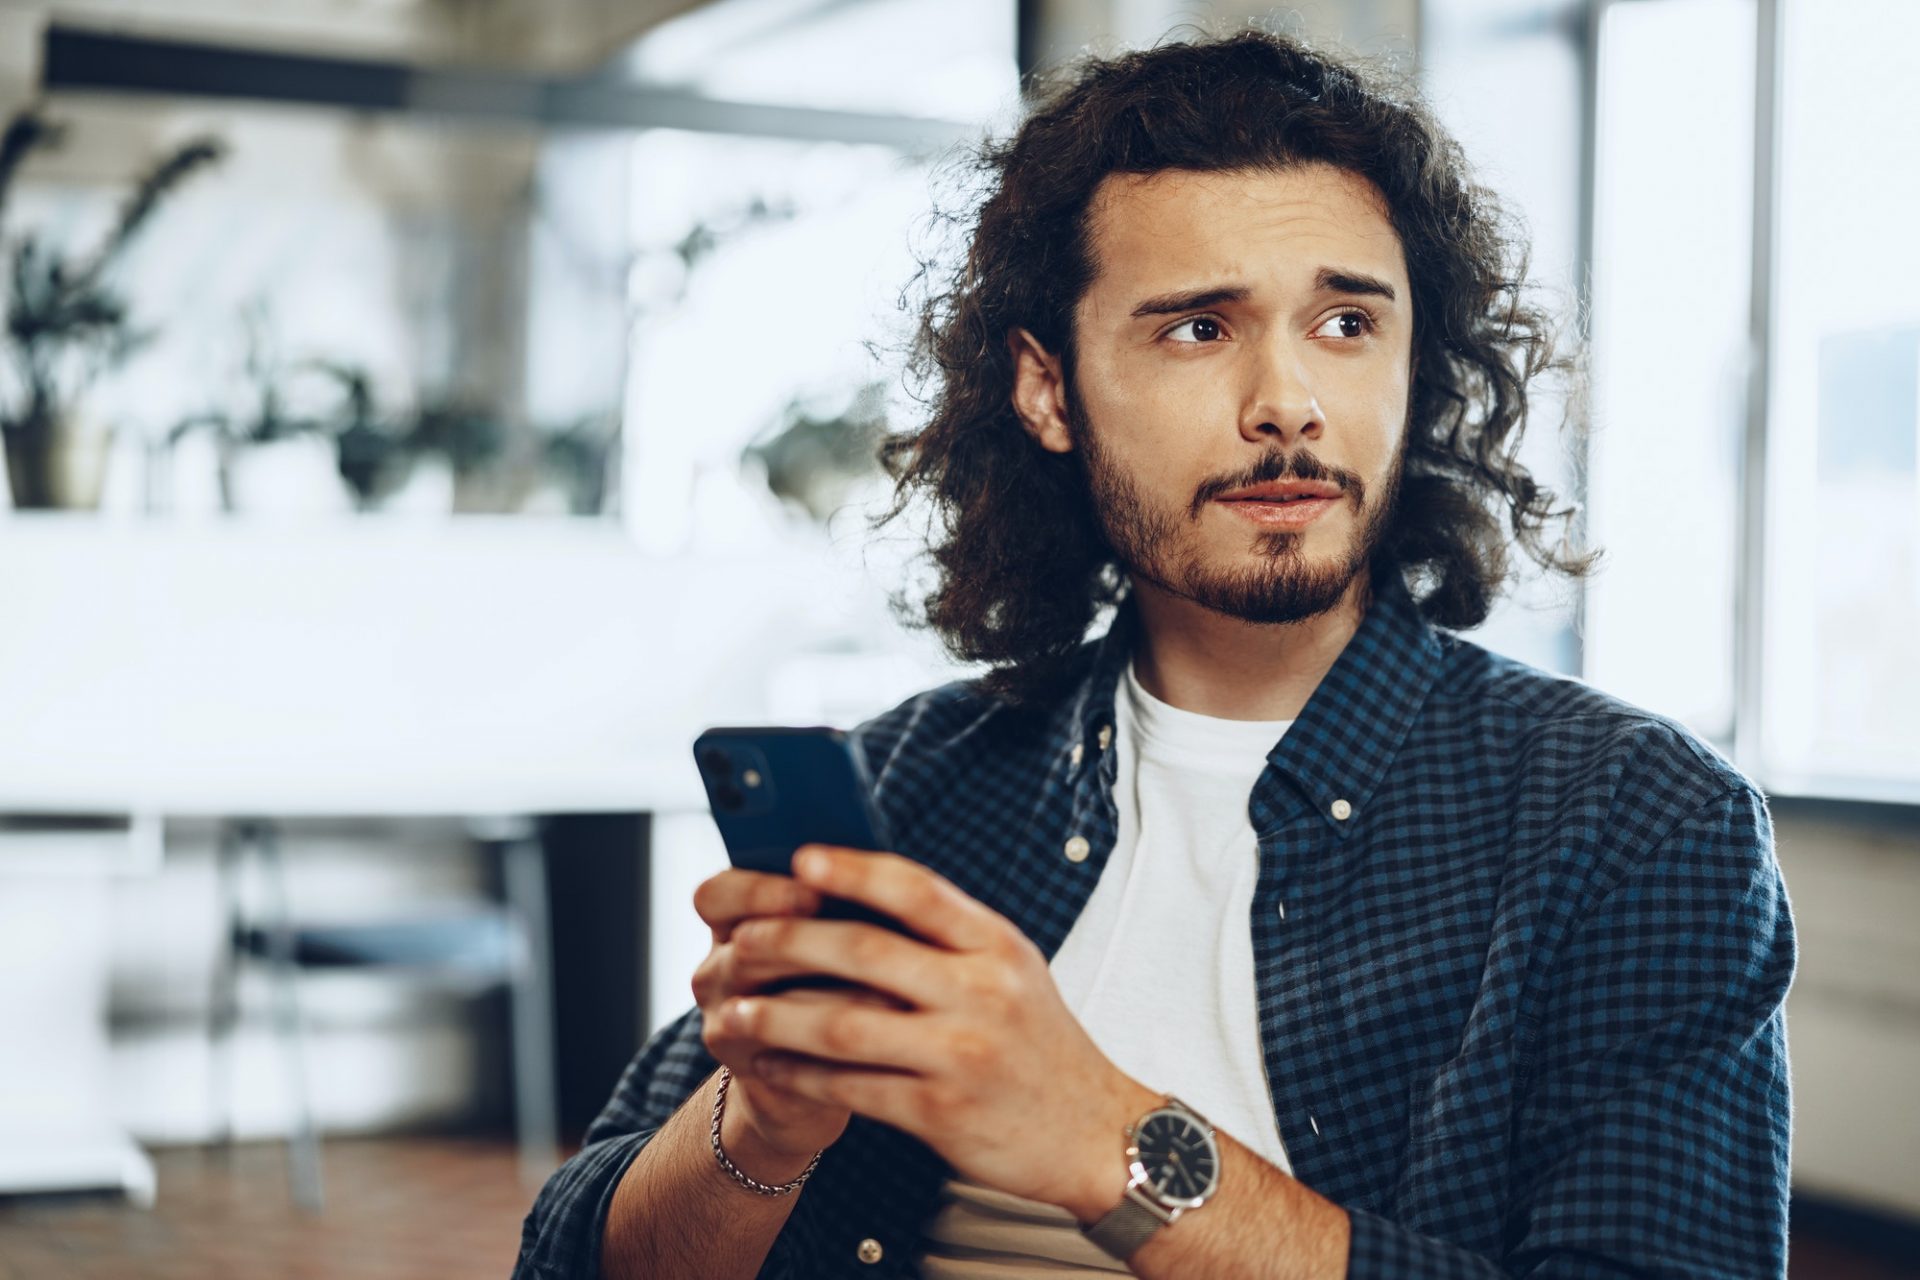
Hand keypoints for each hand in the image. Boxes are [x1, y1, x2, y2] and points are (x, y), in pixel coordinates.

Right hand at [689, 867, 900, 1167]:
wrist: (819, 1067)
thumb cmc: (837, 973)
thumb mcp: (827, 928)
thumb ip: (836, 901)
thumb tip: (879, 877)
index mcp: (730, 923)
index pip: (715, 896)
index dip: (759, 891)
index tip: (813, 893)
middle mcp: (716, 973)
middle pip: (745, 950)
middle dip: (809, 943)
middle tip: (869, 939)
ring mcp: (727, 1026)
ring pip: (770, 1006)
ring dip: (837, 994)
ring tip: (896, 985)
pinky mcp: (751, 1073)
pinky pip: (791, 1056)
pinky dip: (841, 1041)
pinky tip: (888, 1031)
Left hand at [714, 844, 1156, 1216]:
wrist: (1094, 1133)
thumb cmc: (1037, 1042)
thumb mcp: (1013, 970)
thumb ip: (950, 934)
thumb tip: (860, 888)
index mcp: (996, 944)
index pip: (917, 890)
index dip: (854, 870)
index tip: (799, 858)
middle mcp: (982, 992)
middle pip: (865, 951)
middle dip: (790, 941)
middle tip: (742, 940)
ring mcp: (960, 1054)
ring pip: (843, 1025)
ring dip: (775, 1017)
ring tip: (732, 1011)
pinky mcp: (940, 1114)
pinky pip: (850, 1088)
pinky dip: (799, 1076)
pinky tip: (769, 1067)